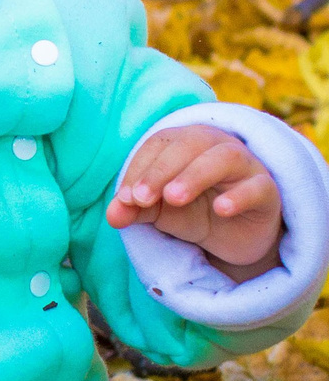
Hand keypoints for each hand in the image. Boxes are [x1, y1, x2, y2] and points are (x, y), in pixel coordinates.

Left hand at [107, 124, 283, 279]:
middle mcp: (217, 146)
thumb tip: (113, 215)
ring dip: (195, 175)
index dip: (139, 169)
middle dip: (161, 170)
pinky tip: (220, 209)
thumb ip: (135, 208)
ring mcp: (246, 167)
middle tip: (141, 199)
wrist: (234, 237)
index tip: (125, 199)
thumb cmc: (192, 211)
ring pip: (226, 157)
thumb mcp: (158, 211)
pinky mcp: (267, 191)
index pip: (159, 144)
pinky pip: (259, 186)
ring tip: (173, 199)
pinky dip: (239, 196)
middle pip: (190, 143)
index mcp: (185, 143)